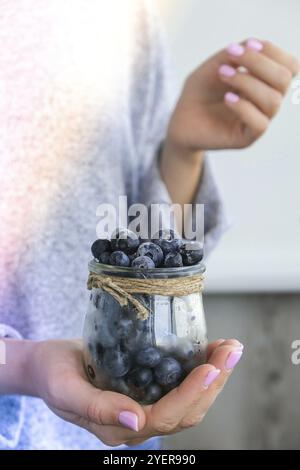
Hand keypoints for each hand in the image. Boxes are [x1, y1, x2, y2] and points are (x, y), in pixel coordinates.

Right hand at [32, 338, 242, 446]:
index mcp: (119, 427)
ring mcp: (144, 405)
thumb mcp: (65, 389)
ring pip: (189, 401)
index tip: (210, 368)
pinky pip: (180, 386)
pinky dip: (199, 370)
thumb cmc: (53, 375)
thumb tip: (135, 419)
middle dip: (214, 382)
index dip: (190, 395)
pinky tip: (209, 350)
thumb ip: (96, 408)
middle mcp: (137, 420)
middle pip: (187, 411)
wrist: (46, 365)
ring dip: (213, 377)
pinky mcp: (147, 388)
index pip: (165, 417)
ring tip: (229, 348)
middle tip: (232, 350)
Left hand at [166, 38, 299, 151]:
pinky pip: (260, 124)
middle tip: (230, 58)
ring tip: (223, 74)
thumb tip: (256, 45)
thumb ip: (237, 54)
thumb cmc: (199, 92)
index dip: (272, 52)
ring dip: (247, 82)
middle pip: (283, 80)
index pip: (289, 66)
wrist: (180, 119)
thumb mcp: (216, 65)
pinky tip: (226, 98)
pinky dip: (243, 106)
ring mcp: (258, 120)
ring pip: (272, 100)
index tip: (246, 45)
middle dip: (258, 63)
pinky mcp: (246, 138)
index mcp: (265, 83)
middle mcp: (266, 102)